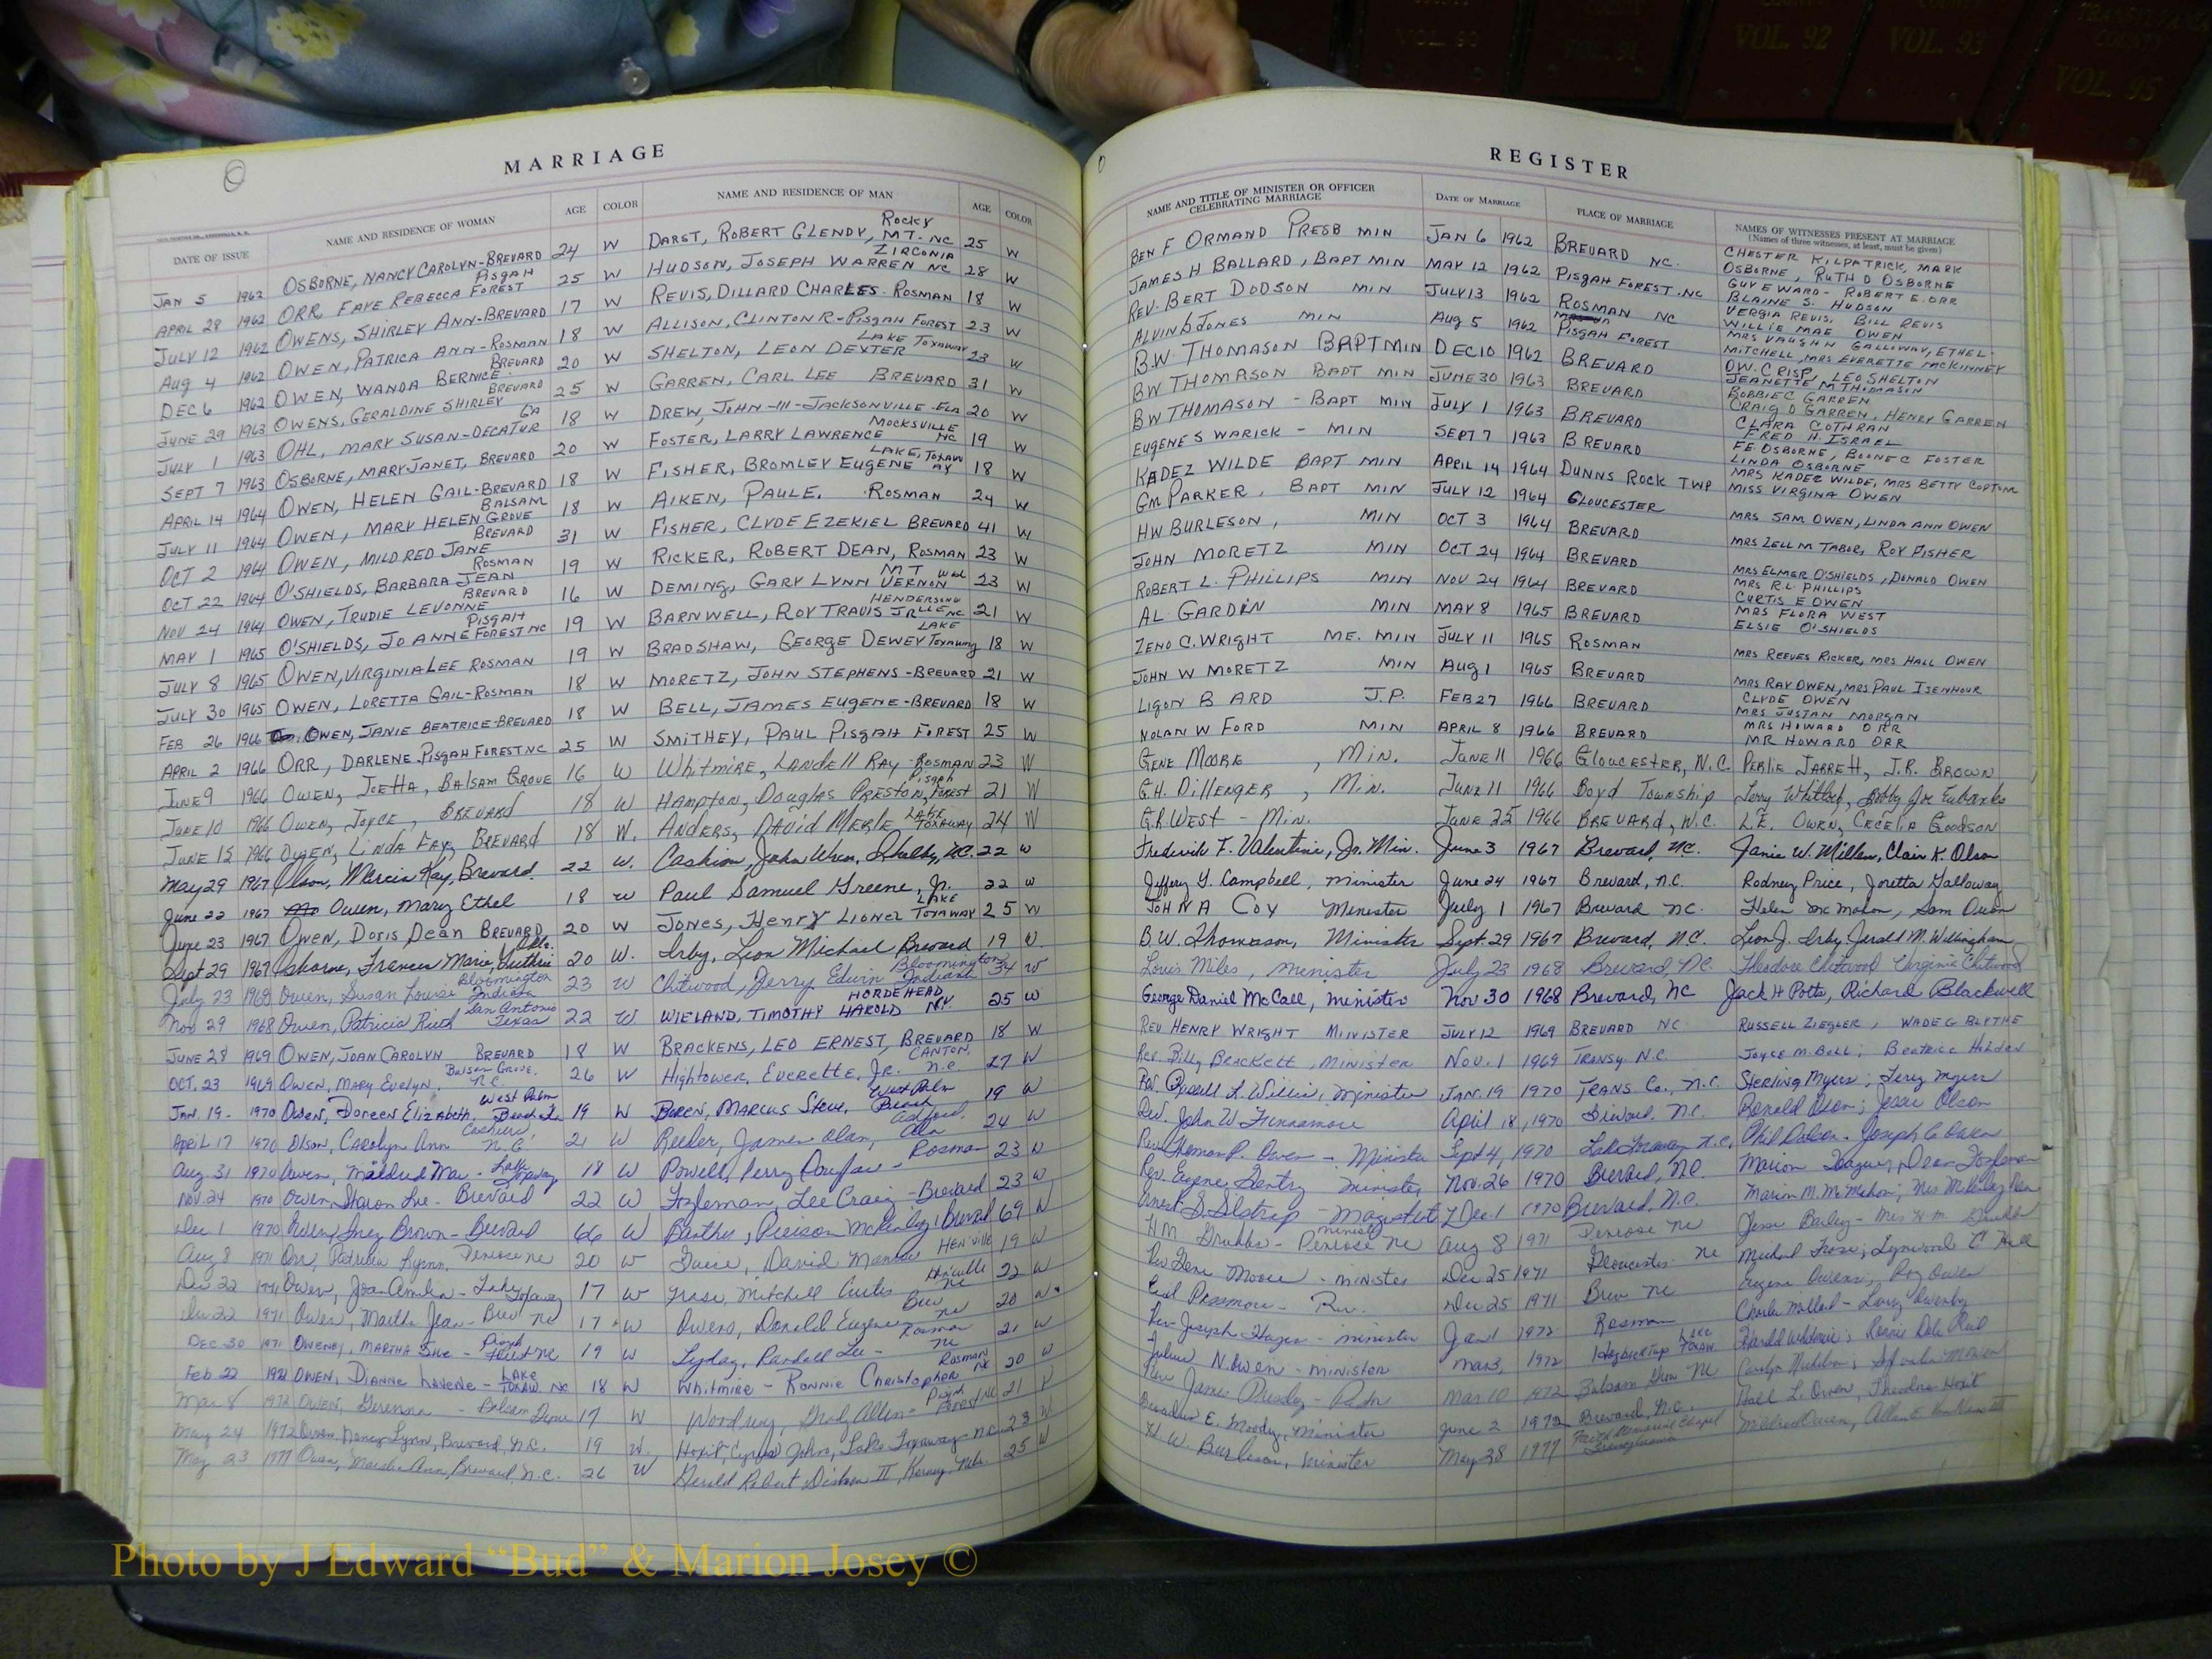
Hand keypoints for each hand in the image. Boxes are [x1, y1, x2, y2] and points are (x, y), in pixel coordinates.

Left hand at [1029, 0, 1255, 137]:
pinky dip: (1220, 127)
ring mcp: (1219, 47)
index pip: (1227, 50)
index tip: (1222, 140)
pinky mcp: (1219, 74)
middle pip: (1241, 70)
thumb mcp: (1116, 75)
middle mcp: (1212, 18)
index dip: (1230, 95)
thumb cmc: (1093, 66)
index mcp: (1186, 6)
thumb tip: (1205, 100)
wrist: (1082, 73)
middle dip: (1231, 114)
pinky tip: (1206, 149)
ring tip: (1207, 158)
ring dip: (1227, 124)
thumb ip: (1158, 85)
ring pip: (1242, 89)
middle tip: (1216, 159)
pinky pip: (1231, 102)